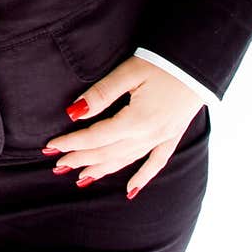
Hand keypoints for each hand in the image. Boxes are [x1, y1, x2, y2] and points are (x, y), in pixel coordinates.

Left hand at [41, 55, 203, 197]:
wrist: (200, 62)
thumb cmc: (164, 61)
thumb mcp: (130, 72)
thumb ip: (102, 94)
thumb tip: (75, 113)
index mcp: (137, 120)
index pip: (96, 137)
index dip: (71, 143)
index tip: (51, 147)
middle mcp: (149, 136)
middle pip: (108, 152)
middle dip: (80, 159)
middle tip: (57, 166)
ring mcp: (163, 138)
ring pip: (126, 160)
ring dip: (102, 169)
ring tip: (80, 177)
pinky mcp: (173, 135)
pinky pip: (156, 163)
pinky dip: (142, 178)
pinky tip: (130, 190)